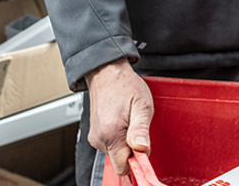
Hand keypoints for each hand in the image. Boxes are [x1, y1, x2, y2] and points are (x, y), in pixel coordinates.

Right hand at [85, 57, 153, 174]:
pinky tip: (120, 119)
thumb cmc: (125, 85)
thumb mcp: (141, 104)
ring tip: (128, 118)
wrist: (107, 71)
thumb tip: (142, 149)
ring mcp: (95, 136)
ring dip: (125, 140)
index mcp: (111, 134)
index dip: (137, 160)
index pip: (124, 166)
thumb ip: (141, 129)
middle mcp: (100, 138)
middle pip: (120, 159)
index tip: (143, 146)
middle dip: (132, 148)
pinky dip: (118, 136)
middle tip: (136, 124)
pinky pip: (110, 144)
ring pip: (116, 152)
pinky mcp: (95, 134)